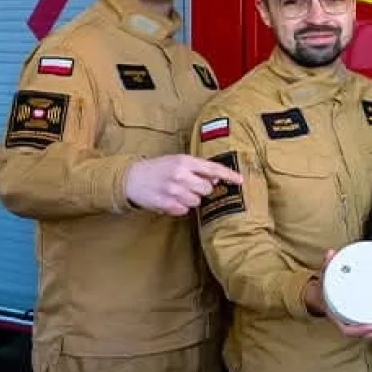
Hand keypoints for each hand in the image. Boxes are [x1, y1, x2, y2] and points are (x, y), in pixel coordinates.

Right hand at [124, 154, 242, 215]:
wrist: (131, 178)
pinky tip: (170, 199)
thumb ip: (197, 169)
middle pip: (207, 189)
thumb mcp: (177, 161)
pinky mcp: (167, 204)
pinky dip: (180, 207)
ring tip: (177, 192)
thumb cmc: (158, 169)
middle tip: (188, 185)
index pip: (212, 168)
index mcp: (184, 161)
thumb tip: (216, 178)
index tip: (240, 180)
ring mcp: (173, 191)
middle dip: (201, 189)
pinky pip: (184, 210)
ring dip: (190, 199)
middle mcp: (180, 175)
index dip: (228, 175)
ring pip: (197, 202)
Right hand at [303, 249, 371, 337]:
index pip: (348, 330)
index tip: (370, 325)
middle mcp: (349, 322)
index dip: (360, 329)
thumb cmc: (324, 290)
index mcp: (338, 317)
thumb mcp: (324, 277)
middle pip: (367, 332)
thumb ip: (327, 265)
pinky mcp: (366, 319)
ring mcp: (358, 322)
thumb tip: (330, 253)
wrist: (322, 297)